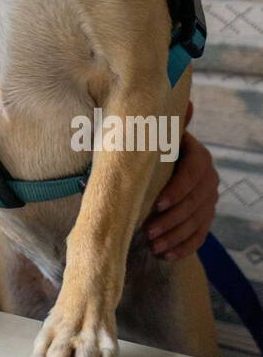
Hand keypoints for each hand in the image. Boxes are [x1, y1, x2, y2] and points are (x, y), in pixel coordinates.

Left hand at [143, 101, 218, 259]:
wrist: (156, 167)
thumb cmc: (148, 149)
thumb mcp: (151, 135)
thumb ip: (160, 123)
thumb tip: (182, 101)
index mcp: (197, 154)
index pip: (195, 172)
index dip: (178, 189)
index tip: (158, 203)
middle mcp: (208, 177)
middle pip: (196, 202)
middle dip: (172, 219)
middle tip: (149, 231)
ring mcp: (209, 200)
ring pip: (197, 221)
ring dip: (175, 236)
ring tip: (152, 245)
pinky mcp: (204, 218)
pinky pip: (200, 236)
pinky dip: (183, 247)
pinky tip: (166, 255)